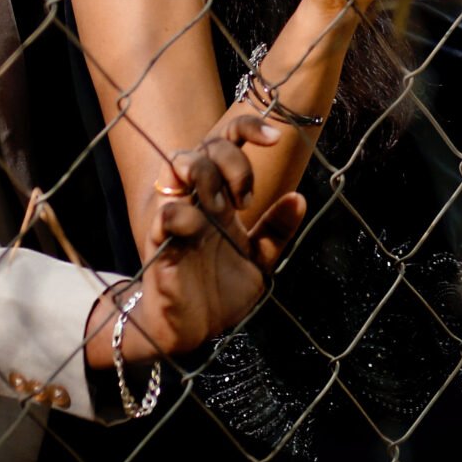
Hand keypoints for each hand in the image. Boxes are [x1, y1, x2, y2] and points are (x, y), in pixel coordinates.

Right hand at [104, 115, 309, 364]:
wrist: (193, 331)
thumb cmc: (222, 291)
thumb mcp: (259, 259)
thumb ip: (277, 230)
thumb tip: (299, 198)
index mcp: (223, 200)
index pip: (230, 144)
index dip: (250, 129)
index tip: (276, 139)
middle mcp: (199, 201)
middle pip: (206, 148)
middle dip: (230, 160)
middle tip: (246, 199)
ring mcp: (178, 219)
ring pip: (178, 167)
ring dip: (201, 172)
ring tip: (222, 204)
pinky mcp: (162, 244)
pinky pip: (166, 214)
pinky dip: (180, 212)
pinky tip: (194, 225)